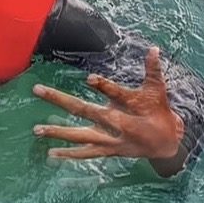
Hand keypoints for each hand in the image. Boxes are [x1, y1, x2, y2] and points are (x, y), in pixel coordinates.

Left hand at [32, 47, 183, 161]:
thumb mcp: (158, 90)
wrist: (167, 145)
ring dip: (58, 132)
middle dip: (61, 100)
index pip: (117, 94)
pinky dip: (69, 154)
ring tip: (36, 130)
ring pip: (81, 136)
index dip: (105, 87)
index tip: (90, 78)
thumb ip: (153, 69)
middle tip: (38, 89)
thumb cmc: (159, 113)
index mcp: (132, 106)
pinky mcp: (108, 151)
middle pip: (86, 111)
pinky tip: (51, 153)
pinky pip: (86, 153)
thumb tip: (154, 48)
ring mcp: (111, 140)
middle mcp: (118, 125)